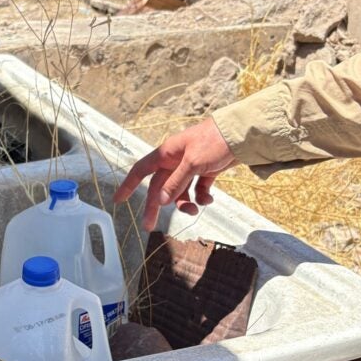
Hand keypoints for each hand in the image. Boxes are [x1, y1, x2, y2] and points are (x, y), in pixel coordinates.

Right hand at [113, 117, 236, 230]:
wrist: (241, 134)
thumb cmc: (214, 141)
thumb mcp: (192, 163)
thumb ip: (176, 183)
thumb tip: (159, 201)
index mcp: (166, 154)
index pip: (141, 170)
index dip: (128, 185)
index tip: (118, 200)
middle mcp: (175, 161)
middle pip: (160, 187)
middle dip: (156, 206)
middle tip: (150, 226)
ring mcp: (190, 167)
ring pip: (179, 192)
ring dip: (185, 203)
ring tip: (195, 210)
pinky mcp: (206, 171)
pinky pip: (197, 189)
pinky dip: (202, 197)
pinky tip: (209, 199)